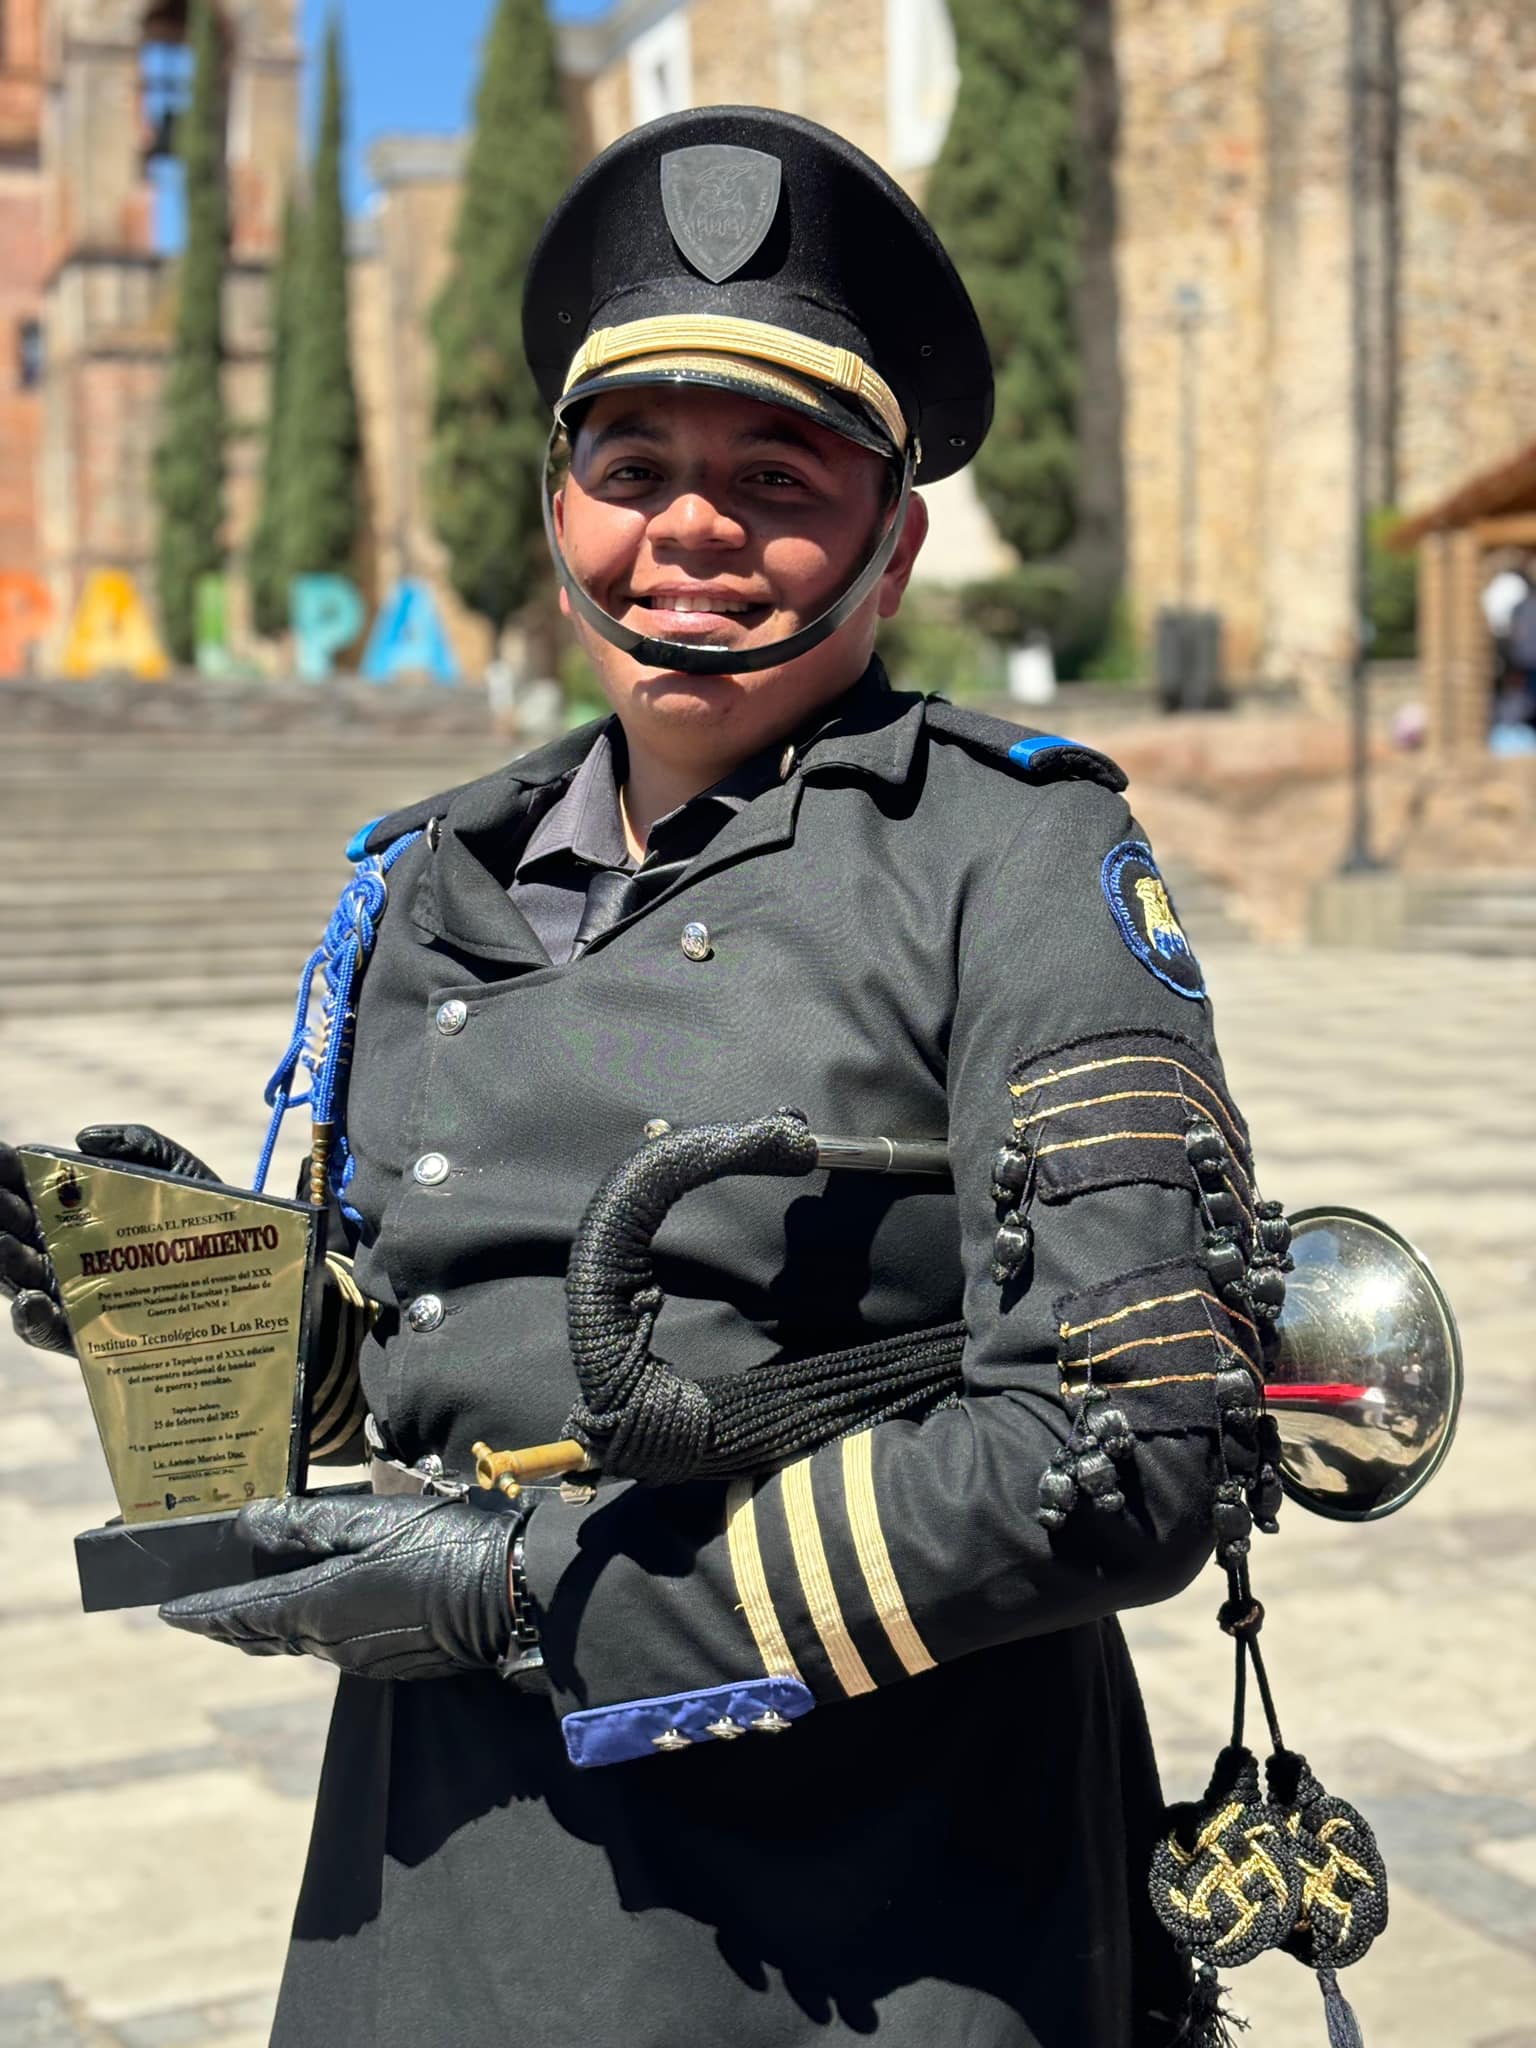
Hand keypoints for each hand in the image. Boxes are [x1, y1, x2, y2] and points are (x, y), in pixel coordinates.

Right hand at [0, 1126, 216, 1354]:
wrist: (259, 1272)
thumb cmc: (215, 1217)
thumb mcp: (180, 1172)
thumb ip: (140, 1144)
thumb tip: (82, 1138)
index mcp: (82, 1214)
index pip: (31, 1192)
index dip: (9, 1173)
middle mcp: (71, 1254)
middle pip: (16, 1235)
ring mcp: (78, 1296)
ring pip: (23, 1280)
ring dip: (5, 1261)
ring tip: (1, 1242)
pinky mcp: (95, 1338)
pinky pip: (53, 1332)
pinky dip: (34, 1319)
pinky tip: (31, 1299)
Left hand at [159, 1493, 516, 1680]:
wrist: (508, 1593)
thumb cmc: (443, 1546)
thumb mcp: (371, 1520)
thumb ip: (306, 1523)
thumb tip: (247, 1523)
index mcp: (319, 1606)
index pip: (241, 1615)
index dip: (201, 1614)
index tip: (168, 1611)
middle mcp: (331, 1643)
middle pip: (264, 1636)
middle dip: (226, 1625)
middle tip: (198, 1615)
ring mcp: (362, 1659)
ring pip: (300, 1643)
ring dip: (269, 1626)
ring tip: (250, 1608)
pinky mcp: (391, 1663)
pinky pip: (333, 1647)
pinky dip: (309, 1630)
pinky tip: (319, 1612)